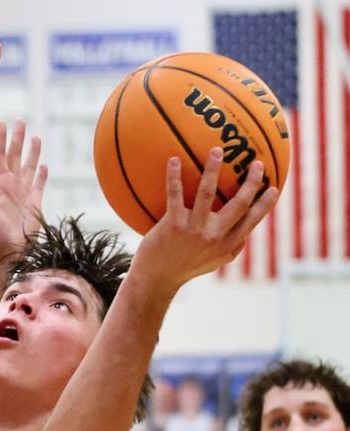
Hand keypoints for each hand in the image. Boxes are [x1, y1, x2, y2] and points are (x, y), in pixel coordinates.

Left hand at [0, 120, 47, 262]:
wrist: (5, 255)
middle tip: (20, 120)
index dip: (0, 140)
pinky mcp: (34, 205)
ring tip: (35, 136)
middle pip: (15, 156)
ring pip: (28, 167)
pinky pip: (39, 186)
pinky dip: (42, 176)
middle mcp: (10, 186)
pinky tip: (45, 166)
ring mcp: (23, 195)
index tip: (0, 123)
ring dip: (32, 152)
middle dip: (17, 139)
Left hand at [132, 149, 278, 292]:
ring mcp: (194, 230)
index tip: (274, 187)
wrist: (156, 279)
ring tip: (217, 150)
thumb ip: (231, 246)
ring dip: (213, 169)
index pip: (252, 221)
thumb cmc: (185, 267)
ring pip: (207, 193)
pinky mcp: (173, 225)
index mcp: (228, 245)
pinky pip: (175, 195)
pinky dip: (174, 176)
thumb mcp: (214, 261)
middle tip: (256, 163)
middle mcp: (214, 237)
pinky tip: (173, 159)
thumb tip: (248, 230)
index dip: (265, 204)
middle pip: (239, 204)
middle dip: (251, 182)